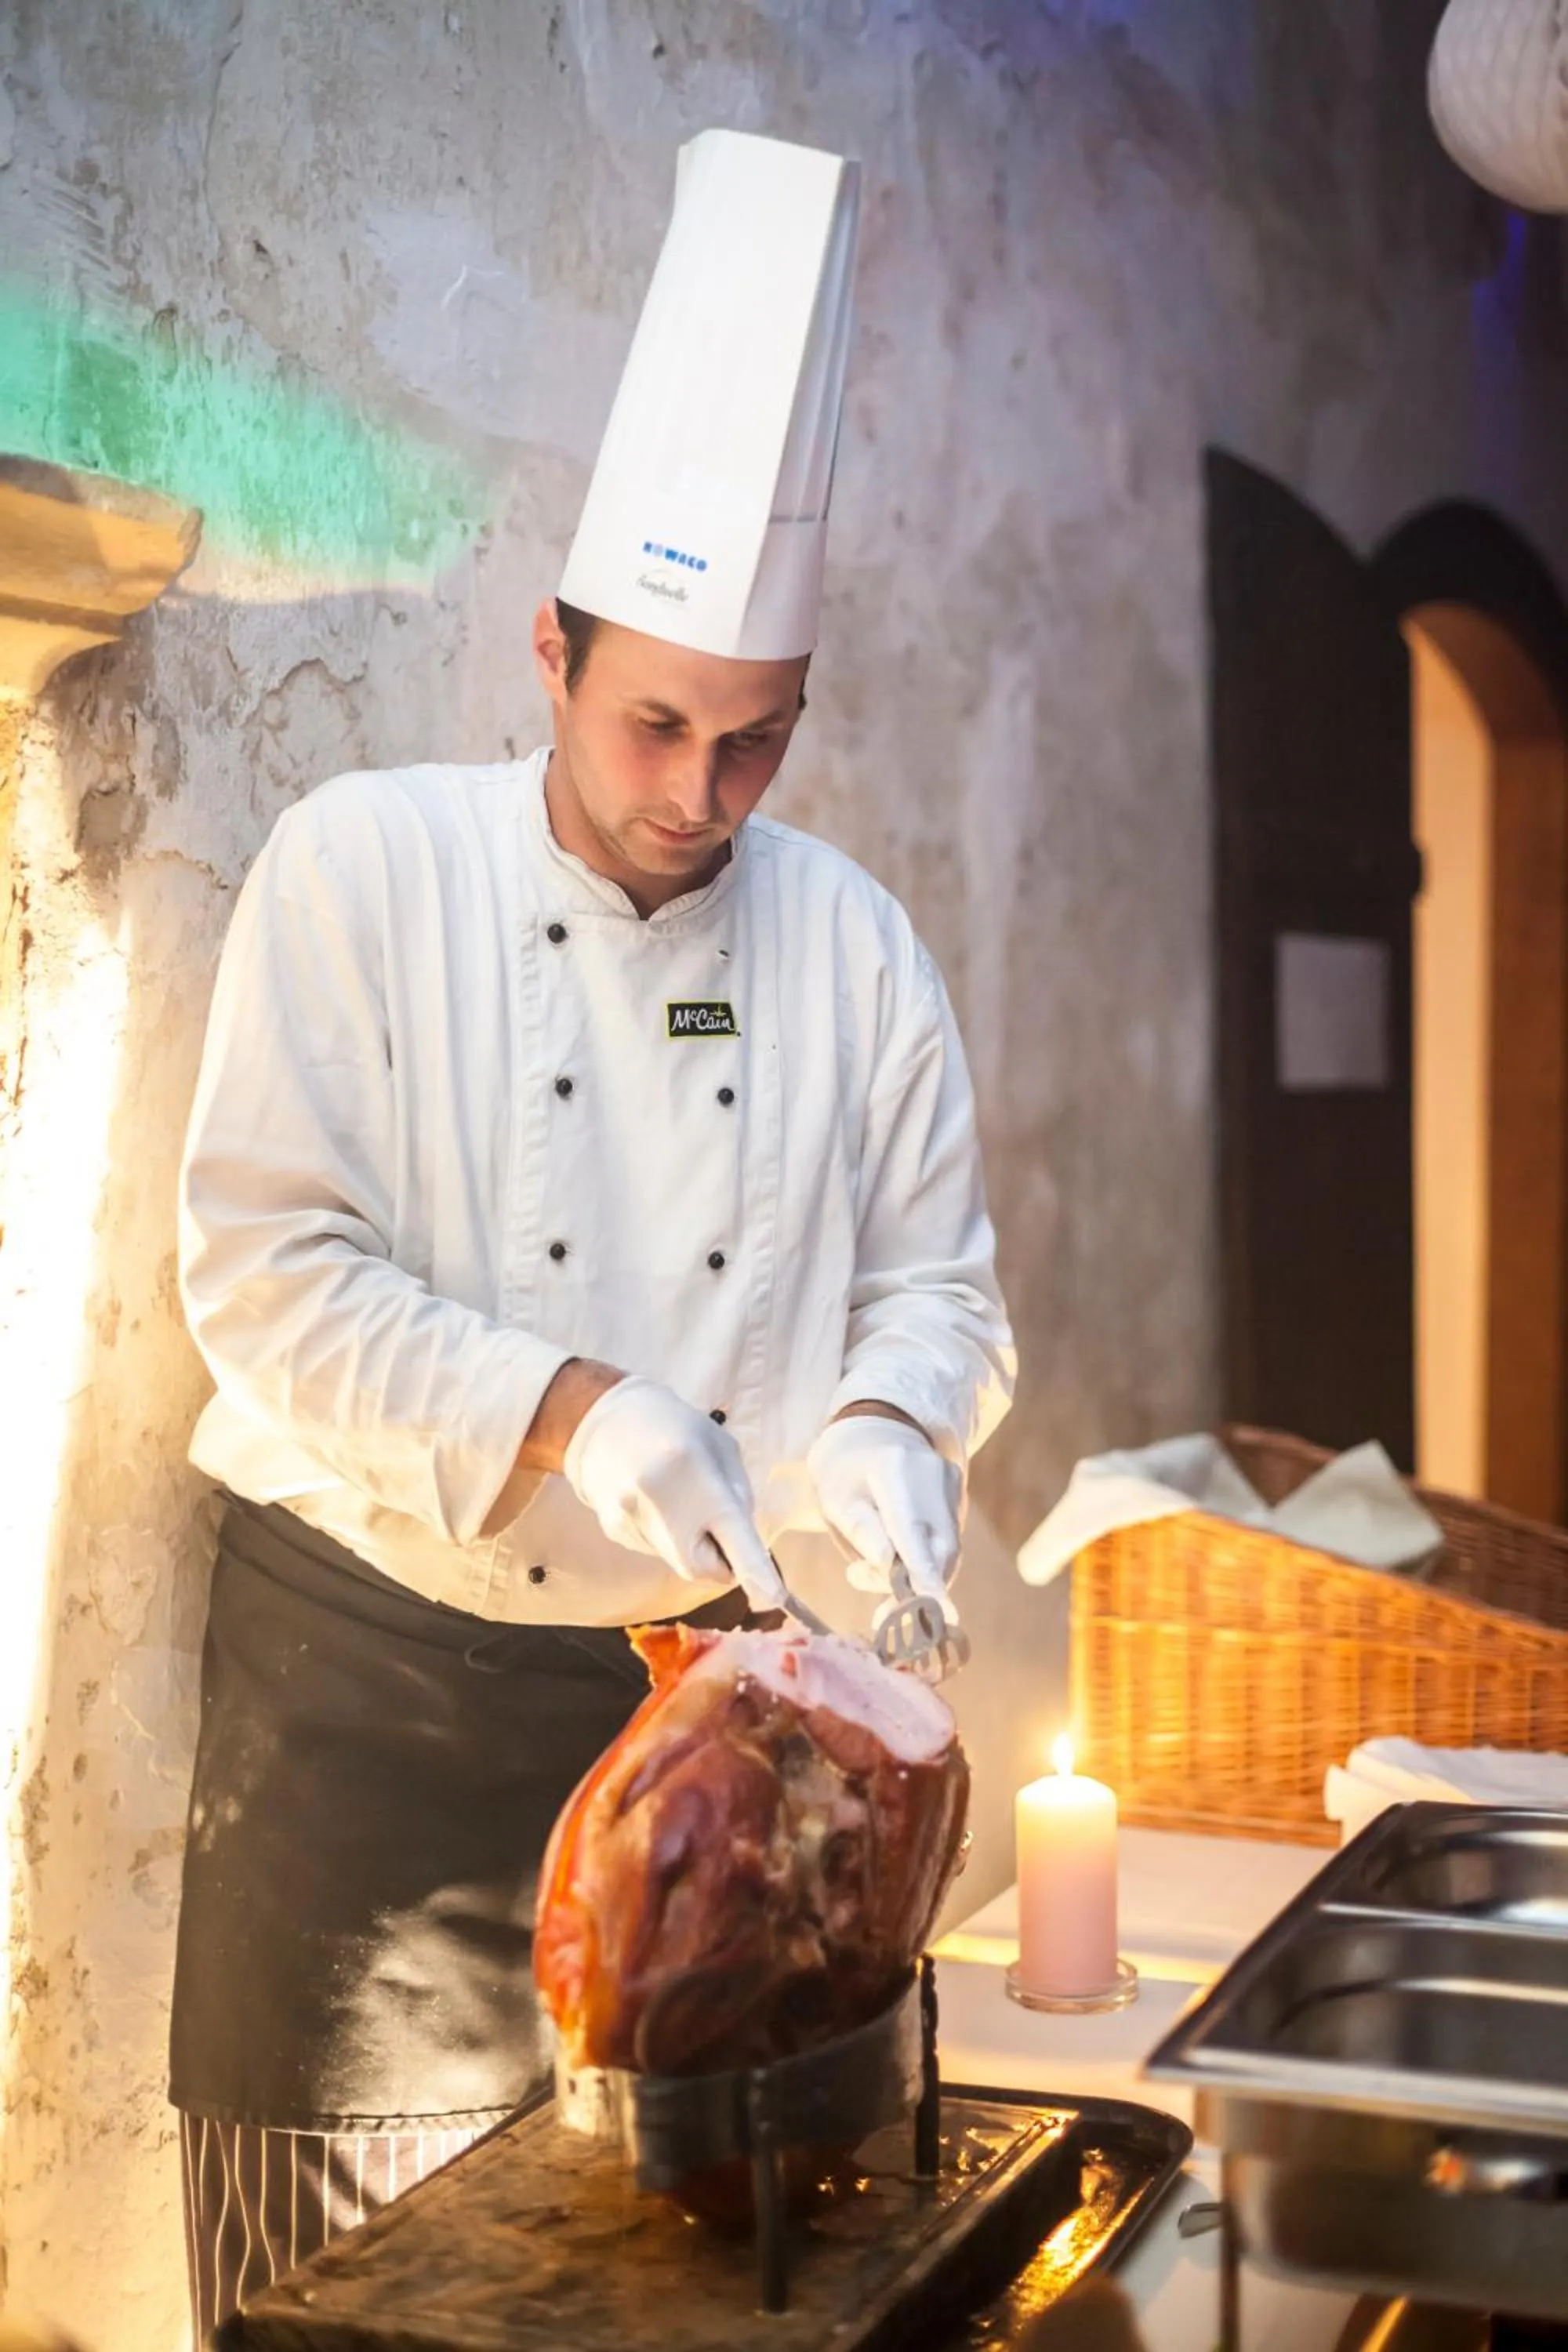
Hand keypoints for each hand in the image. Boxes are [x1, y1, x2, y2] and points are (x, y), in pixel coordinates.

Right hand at [564, 1375, 784, 1610]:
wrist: (601, 1420)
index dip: (758, 1574)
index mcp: (698, 1479)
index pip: (736, 1541)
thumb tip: (748, 1543)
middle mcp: (661, 1509)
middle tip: (718, 1524)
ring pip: (680, 1561)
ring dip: (691, 1542)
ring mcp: (632, 1525)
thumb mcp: (720, 1447)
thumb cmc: (673, 1425)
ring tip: (677, 1497)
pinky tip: (655, 1499)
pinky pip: (657, 1549)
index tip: (775, 1598)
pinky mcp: (615, 1533)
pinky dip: (666, 1534)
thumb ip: (738, 1496)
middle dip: (723, 1559)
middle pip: (706, 1570)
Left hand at [806, 1412, 962, 1610]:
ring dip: (919, 1578)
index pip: (913, 1532)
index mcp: (894, 1471)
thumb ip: (861, 1531)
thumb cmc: (844, 1473)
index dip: (926, 1577)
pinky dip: (927, 1562)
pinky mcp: (958, 1493)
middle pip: (939, 1548)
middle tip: (881, 1614)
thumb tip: (887, 1565)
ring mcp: (951, 1483)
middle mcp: (932, 1475)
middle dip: (916, 1590)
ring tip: (872, 1575)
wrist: (869, 1434)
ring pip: (948, 1550)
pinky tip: (897, 1560)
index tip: (938, 1614)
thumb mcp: (835, 1500)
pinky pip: (949, 1540)